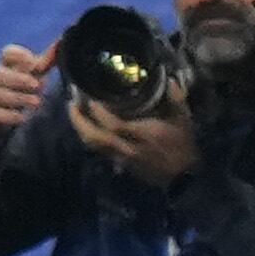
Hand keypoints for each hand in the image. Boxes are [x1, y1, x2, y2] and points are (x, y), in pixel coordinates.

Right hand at [0, 41, 55, 137]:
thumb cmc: (18, 87)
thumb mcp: (32, 75)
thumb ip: (45, 62)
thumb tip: (61, 43)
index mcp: (7, 64)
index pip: (7, 53)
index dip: (18, 55)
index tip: (33, 62)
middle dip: (18, 79)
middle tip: (36, 85)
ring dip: (18, 98)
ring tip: (36, 102)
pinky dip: (9, 115)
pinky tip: (22, 117)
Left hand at [69, 93, 198, 184]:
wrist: (182, 177)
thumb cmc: (183, 145)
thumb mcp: (183, 120)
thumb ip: (177, 99)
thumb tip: (172, 79)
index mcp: (142, 134)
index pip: (115, 126)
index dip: (100, 114)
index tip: (90, 100)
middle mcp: (127, 147)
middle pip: (94, 137)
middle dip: (79, 121)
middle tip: (71, 104)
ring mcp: (121, 157)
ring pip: (93, 145)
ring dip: (80, 129)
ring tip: (74, 113)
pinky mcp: (120, 163)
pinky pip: (99, 150)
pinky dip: (89, 138)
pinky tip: (86, 127)